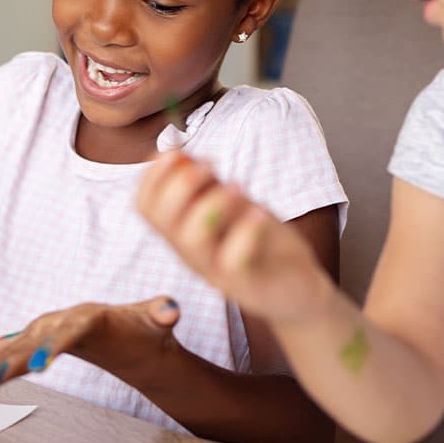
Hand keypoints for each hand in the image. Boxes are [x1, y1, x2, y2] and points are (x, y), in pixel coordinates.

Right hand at [0, 296, 181, 390]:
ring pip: (10, 348)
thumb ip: (162, 312)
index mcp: (88, 317)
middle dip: (7, 363)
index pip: (70, 332)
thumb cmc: (144, 326)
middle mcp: (60, 321)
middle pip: (31, 342)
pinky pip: (6, 351)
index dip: (54, 347)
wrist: (129, 328)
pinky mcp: (35, 340)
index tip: (39, 366)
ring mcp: (44, 330)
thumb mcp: (157, 320)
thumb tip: (172, 310)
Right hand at [137, 152, 331, 322]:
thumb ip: (209, 186)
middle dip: (181, 181)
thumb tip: (182, 154)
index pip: (145, 205)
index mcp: (181, 233)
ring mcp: (214, 271)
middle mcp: (190, 253)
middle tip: (212, 166)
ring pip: (191, 237)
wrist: (298, 290)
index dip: (153, 173)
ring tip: (239, 188)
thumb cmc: (263, 244)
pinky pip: (233, 258)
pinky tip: (261, 215)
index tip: (177, 153)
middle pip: (161, 218)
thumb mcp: (235, 207)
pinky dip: (246, 229)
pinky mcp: (243, 284)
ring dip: (213, 202)